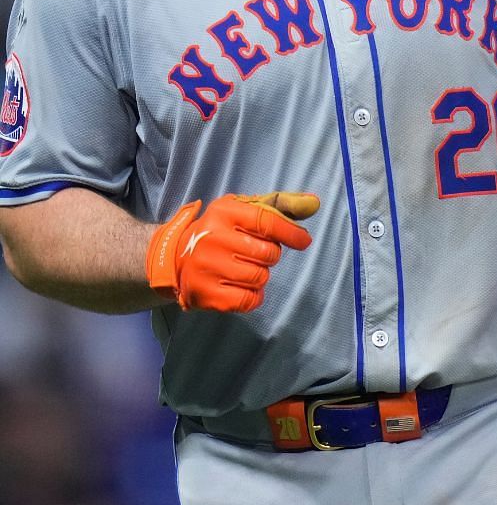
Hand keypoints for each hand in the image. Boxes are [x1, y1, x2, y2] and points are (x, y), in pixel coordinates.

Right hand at [145, 192, 318, 312]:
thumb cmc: (220, 231)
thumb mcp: (244, 210)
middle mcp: (212, 239)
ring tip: (241, 268)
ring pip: (260, 278)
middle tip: (252, 253)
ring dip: (260, 276)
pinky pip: (248, 300)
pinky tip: (239, 286)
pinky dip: (252, 297)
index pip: (268, 222)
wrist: (174, 258)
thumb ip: (281, 205)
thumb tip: (314, 203)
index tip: (303, 241)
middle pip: (268, 254)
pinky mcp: (204, 294)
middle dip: (269, 256)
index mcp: (223, 213)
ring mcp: (206, 268)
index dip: (291, 233)